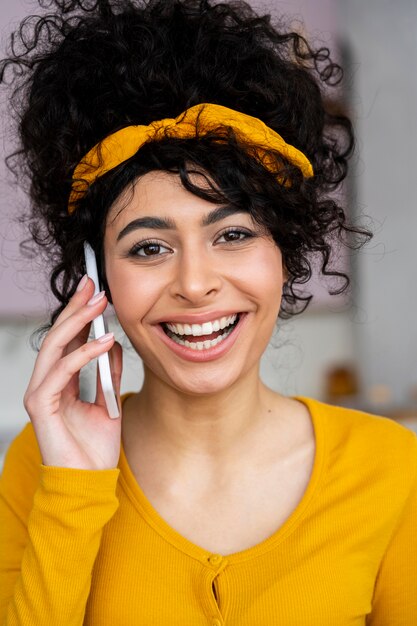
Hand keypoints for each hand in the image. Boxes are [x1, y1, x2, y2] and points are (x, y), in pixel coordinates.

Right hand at [23, 276, 122, 469]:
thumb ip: (109, 373)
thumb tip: (116, 343)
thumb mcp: (109, 401)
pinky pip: (62, 372)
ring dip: (79, 322)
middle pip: (57, 336)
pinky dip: (84, 354)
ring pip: (55, 347)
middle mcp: (46, 384)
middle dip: (75, 307)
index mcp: (60, 383)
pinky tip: (105, 341)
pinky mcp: (41, 406)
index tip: (96, 291)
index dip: (79, 314)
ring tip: (100, 304)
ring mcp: (41, 394)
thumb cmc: (96, 448)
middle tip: (93, 284)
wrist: (89, 483)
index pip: (67, 340)